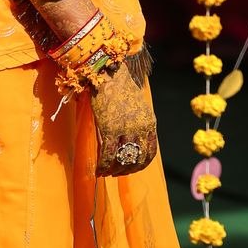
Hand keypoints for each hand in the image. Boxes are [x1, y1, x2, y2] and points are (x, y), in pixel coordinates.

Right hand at [92, 62, 157, 176]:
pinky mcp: (110, 129)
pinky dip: (103, 167)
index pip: (150, 152)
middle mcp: (140, 127)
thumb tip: (131, 147)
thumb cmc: (120, 90)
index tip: (131, 168)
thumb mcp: (137, 108)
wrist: (109, 74)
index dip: (140, 165)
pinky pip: (108, 156)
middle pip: (137, 159)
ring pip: (123, 160)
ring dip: (114, 170)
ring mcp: (126, 129)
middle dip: (127, 170)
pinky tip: (98, 170)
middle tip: (116, 172)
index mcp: (149, 122)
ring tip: (106, 172)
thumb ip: (138, 126)